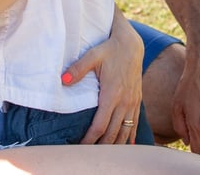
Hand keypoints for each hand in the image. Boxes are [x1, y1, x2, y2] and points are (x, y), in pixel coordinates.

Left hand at [62, 9, 142, 144]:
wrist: (131, 44)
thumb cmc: (109, 49)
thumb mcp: (93, 55)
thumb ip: (78, 69)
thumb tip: (62, 80)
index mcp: (112, 94)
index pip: (101, 125)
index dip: (91, 139)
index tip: (80, 147)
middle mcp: (124, 101)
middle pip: (113, 133)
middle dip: (101, 146)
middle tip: (88, 155)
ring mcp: (132, 101)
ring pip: (126, 131)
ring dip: (116, 144)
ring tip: (104, 154)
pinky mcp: (137, 99)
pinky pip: (135, 122)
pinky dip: (131, 135)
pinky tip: (128, 146)